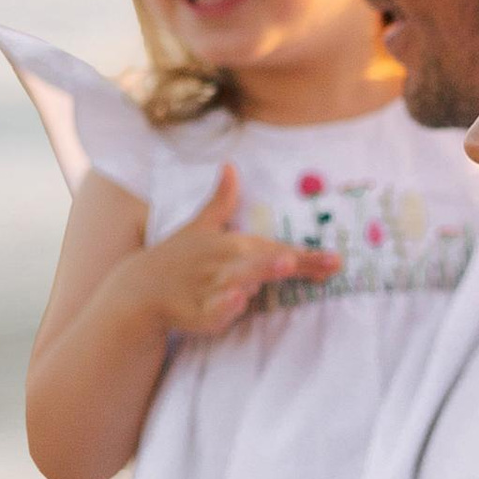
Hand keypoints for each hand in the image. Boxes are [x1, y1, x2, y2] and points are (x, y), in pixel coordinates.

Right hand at [140, 166, 340, 334]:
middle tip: (316, 258)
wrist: (141, 288)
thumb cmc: (178, 258)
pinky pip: (214, 310)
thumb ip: (222, 201)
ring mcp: (211, 287)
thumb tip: (230, 166)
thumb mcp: (200, 226)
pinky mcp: (199, 312)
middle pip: (264, 261)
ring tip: (284, 265)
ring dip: (259, 272)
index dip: (308, 258)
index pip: (277, 250)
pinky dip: (224, 306)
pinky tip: (237, 301)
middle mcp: (225, 263)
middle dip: (288, 259)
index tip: (338, 262)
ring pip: (240, 280)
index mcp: (232, 244)